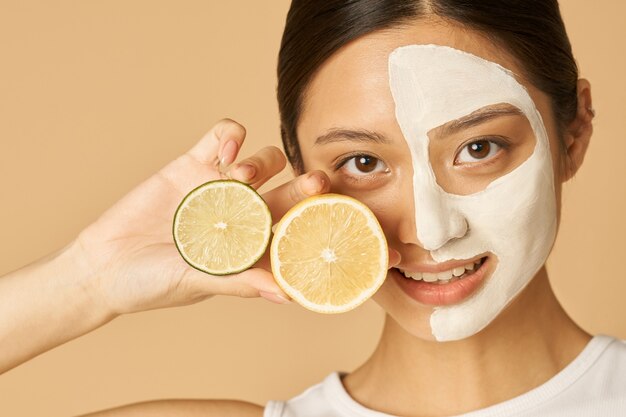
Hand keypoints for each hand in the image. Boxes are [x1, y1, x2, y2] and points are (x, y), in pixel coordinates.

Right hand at [71, 119, 329, 314]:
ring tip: (240, 176)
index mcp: (252, 243)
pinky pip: (222, 137)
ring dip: (262, 162)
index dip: (317, 219)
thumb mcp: (198, 283)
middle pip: (287, 190)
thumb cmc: (153, 285)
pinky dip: (230, 134)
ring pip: (263, 160)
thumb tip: (287, 295)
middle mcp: (243, 213)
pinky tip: (227, 147)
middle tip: (316, 182)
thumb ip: (240, 282)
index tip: (335, 216)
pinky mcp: (192, 164)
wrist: (103, 265)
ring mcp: (219, 186)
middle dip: (304, 185)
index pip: (296, 227)